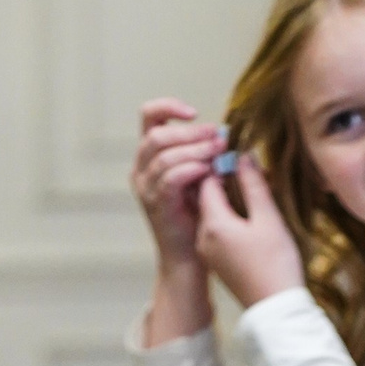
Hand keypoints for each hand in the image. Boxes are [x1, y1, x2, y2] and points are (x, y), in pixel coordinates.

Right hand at [130, 99, 220, 267]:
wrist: (189, 258)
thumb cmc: (198, 217)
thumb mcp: (201, 178)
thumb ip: (204, 156)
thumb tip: (223, 135)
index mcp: (150, 156)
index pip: (149, 117)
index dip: (169, 107)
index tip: (194, 113)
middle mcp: (141, 168)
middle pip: (157, 134)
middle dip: (189, 132)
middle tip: (217, 136)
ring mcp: (145, 187)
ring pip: (163, 154)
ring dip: (194, 150)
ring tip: (217, 152)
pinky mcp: (156, 204)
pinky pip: (169, 178)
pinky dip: (190, 170)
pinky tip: (208, 171)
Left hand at [195, 152, 306, 309]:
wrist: (276, 312)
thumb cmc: (275, 265)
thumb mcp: (268, 219)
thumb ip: (253, 185)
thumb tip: (243, 157)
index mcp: (212, 222)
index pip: (206, 180)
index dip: (222, 165)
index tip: (241, 160)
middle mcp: (203, 236)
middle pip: (206, 197)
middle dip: (224, 181)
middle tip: (248, 174)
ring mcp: (208, 252)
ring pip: (213, 214)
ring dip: (229, 201)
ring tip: (253, 197)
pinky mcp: (218, 263)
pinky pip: (218, 231)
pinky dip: (230, 220)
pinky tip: (250, 221)